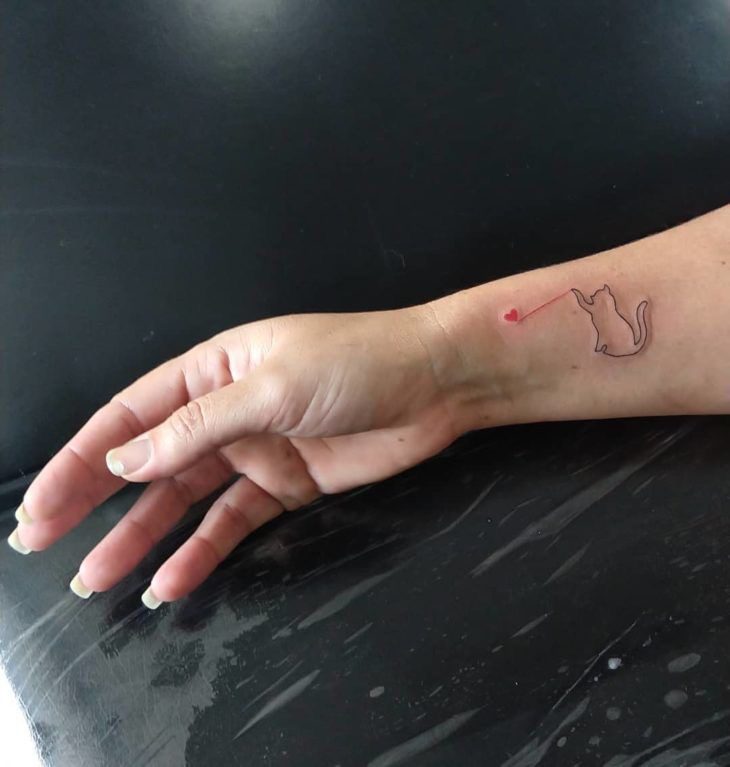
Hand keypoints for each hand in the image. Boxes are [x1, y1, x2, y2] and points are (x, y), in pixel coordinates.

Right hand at [11, 306, 469, 605]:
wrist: (436, 384)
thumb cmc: (358, 363)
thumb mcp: (271, 387)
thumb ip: (198, 427)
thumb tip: (125, 457)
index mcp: (212, 372)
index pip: (130, 416)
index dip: (82, 458)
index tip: (42, 503)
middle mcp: (226, 412)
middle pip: (148, 461)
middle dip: (96, 501)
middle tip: (45, 542)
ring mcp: (255, 451)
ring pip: (185, 500)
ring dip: (143, 538)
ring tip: (99, 579)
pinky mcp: (286, 485)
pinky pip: (234, 521)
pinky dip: (203, 550)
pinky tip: (174, 578)